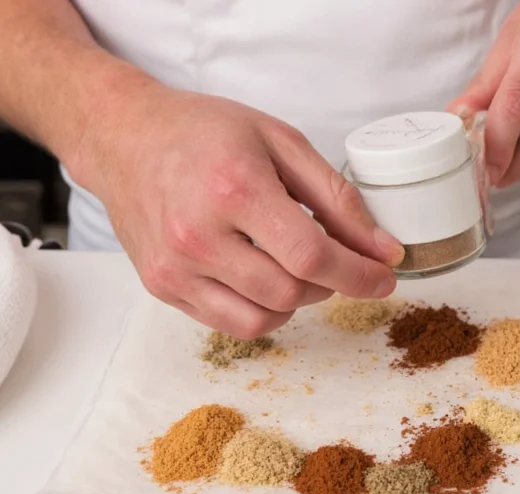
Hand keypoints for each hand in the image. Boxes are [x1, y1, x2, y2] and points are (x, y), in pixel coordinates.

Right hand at [70, 86, 404, 338]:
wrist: (123, 137)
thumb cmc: (204, 132)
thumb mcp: (281, 142)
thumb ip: (338, 198)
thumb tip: (383, 250)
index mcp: (234, 190)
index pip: (311, 256)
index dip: (359, 274)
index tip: (384, 276)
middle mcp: (198, 236)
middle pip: (291, 292)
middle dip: (331, 284)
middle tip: (337, 259)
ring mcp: (175, 268)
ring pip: (263, 319)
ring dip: (298, 300)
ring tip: (294, 263)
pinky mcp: (162, 287)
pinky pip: (231, 323)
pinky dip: (263, 309)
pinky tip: (263, 274)